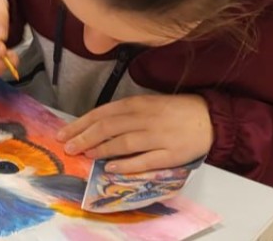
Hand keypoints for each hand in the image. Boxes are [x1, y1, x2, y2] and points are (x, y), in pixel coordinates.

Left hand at [57, 94, 212, 172]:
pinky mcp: (171, 154)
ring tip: (85, 155)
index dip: (81, 124)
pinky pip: (145, 160)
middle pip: (108, 127)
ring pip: (123, 142)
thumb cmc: (172, 111)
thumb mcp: (146, 104)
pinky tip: (111, 168)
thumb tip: (94, 126)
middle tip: (68, 147)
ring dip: (101, 149)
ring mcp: (158, 136)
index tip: (64, 133)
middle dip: (85, 137)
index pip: (102, 114)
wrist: (208, 117)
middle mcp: (144, 118)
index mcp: (136, 104)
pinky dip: (127, 164)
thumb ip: (123, 114)